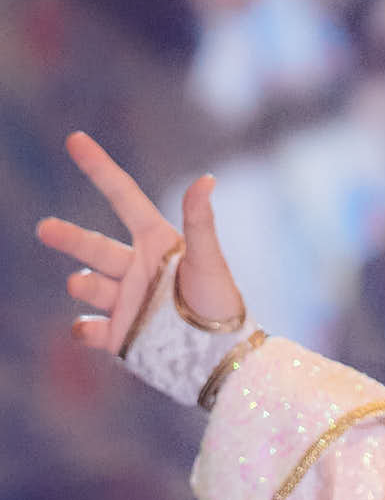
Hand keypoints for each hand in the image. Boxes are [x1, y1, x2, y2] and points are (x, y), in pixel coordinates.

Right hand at [35, 131, 244, 356]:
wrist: (224, 360)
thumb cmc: (222, 306)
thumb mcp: (209, 262)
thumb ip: (200, 222)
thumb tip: (205, 179)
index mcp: (156, 243)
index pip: (122, 197)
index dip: (100, 168)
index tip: (75, 139)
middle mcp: (136, 269)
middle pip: (94, 246)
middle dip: (69, 237)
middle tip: (45, 229)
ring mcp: (127, 302)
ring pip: (90, 286)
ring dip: (82, 284)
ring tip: (80, 284)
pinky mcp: (122, 335)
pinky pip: (92, 330)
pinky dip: (83, 329)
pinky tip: (83, 329)